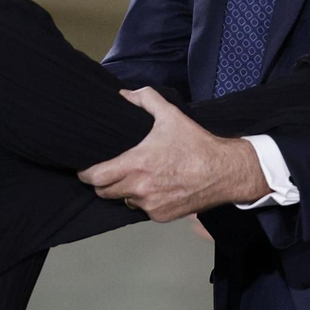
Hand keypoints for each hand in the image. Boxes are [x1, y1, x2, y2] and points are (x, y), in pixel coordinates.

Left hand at [80, 88, 267, 217]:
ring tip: (140, 177)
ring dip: (126, 191)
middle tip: (111, 171)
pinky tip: (157, 187)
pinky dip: (145, 200)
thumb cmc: (197, 145)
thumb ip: (146, 99)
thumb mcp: (172, 115)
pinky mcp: (161, 216)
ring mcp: (150, 205)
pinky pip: (143, 209)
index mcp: (137, 164)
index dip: (86, 173)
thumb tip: (125, 94)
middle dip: (103, 182)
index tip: (85, 168)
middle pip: (104, 192)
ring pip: (124, 200)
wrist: (224, 172)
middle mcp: (140, 188)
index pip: (95, 177)